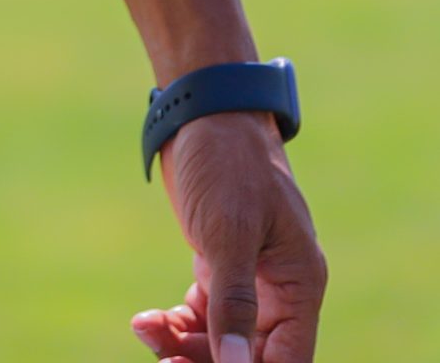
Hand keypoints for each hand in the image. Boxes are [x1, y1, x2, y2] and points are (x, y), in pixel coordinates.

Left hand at [132, 111, 326, 360]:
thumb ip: (234, 302)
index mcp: (300, 284)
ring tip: (146, 330)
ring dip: (183, 347)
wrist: (201, 108)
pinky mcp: (218, 266)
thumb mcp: (230, 230)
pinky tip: (146, 319)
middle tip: (165, 362)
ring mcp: (249, 280)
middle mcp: (281, 290)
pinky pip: (202, 317)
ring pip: (222, 342)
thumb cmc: (227, 160)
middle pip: (250, 357)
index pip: (289, 361)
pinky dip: (175, 324)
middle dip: (208, 362)